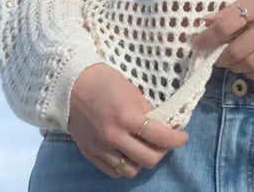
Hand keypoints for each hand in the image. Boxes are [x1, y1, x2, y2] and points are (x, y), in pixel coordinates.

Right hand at [68, 63, 188, 178]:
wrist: (71, 86)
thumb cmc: (104, 82)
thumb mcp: (131, 90)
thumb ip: (145, 110)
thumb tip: (160, 124)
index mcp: (127, 116)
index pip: (159, 136)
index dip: (176, 139)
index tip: (182, 137)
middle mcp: (114, 137)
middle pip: (148, 159)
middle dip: (162, 151)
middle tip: (164, 142)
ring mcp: (101, 149)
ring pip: (131, 170)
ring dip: (142, 161)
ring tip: (144, 148)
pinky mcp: (91, 155)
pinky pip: (114, 172)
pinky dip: (125, 166)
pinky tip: (128, 154)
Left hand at [190, 0, 253, 78]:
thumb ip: (234, 9)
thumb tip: (207, 21)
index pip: (226, 24)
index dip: (208, 38)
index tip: (197, 44)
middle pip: (237, 49)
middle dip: (220, 57)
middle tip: (214, 58)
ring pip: (252, 63)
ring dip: (236, 67)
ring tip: (230, 64)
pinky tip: (249, 70)